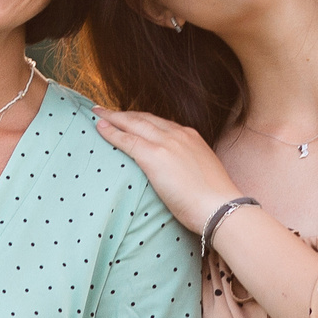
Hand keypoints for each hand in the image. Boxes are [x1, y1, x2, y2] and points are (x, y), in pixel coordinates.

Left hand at [89, 108, 242, 233]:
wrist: (221, 207)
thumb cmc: (214, 200)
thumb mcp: (201, 172)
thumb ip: (187, 165)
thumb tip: (177, 174)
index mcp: (191, 136)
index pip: (160, 122)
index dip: (141, 119)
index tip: (130, 118)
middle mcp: (178, 134)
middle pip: (144, 118)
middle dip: (123, 113)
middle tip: (105, 110)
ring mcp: (166, 143)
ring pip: (133, 123)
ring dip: (113, 117)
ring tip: (97, 114)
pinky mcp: (154, 156)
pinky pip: (127, 140)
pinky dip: (111, 132)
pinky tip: (99, 128)